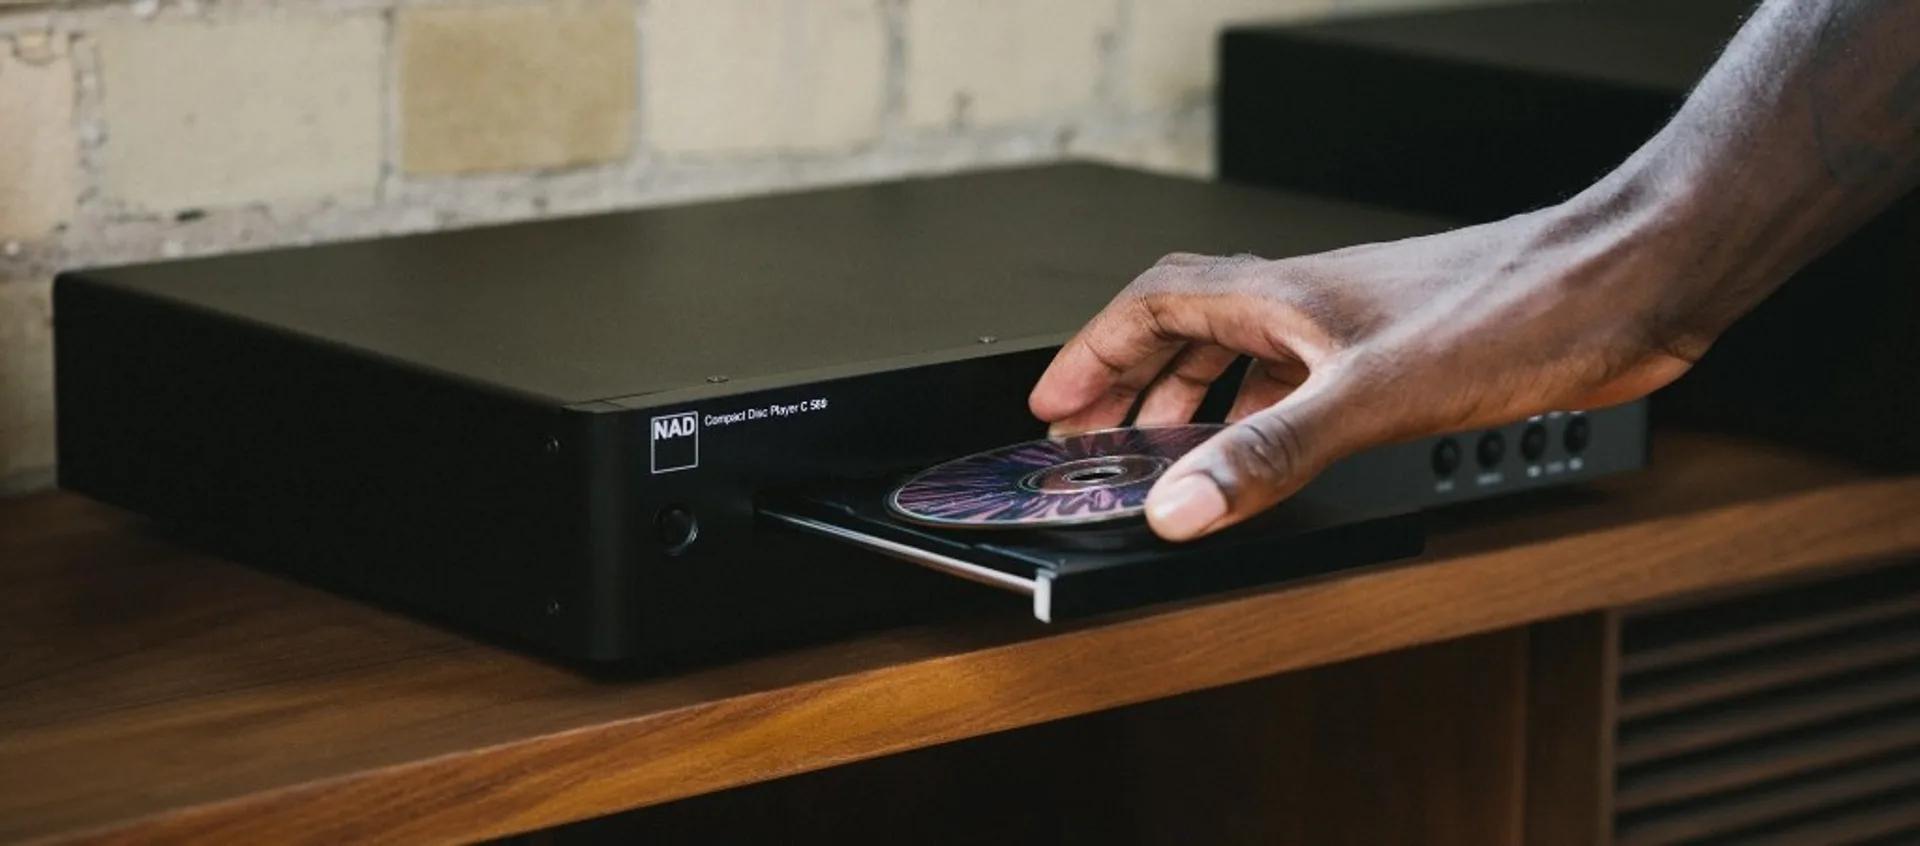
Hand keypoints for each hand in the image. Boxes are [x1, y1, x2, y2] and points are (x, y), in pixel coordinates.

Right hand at [1028, 200, 1706, 541]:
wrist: (1621, 286)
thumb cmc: (1512, 309)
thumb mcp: (1370, 398)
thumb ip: (1270, 455)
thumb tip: (1180, 505)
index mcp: (1283, 297)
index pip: (1153, 306)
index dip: (1093, 353)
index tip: (1055, 403)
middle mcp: (1310, 305)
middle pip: (1189, 328)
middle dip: (1131, 381)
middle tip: (1093, 434)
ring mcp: (1355, 329)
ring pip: (1247, 352)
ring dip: (1195, 398)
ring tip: (1166, 449)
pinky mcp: (1403, 358)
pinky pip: (1302, 382)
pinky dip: (1266, 415)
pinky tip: (1281, 451)